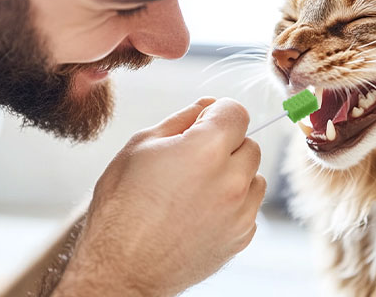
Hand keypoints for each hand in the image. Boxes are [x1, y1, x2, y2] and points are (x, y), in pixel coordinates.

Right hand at [54, 97, 265, 296]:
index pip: (237, 112)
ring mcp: (240, 212)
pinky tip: (201, 213)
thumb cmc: (123, 206)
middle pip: (249, 144)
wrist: (121, 268)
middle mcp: (232, 180)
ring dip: (233, 176)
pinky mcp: (241, 237)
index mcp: (207, 150)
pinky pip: (249, 207)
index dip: (217, 115)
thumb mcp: (141, 146)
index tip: (201, 126)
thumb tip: (208, 106)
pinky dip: (233, 205)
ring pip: (254, 177)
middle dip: (226, 146)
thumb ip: (182, 119)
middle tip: (192, 162)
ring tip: (196, 191)